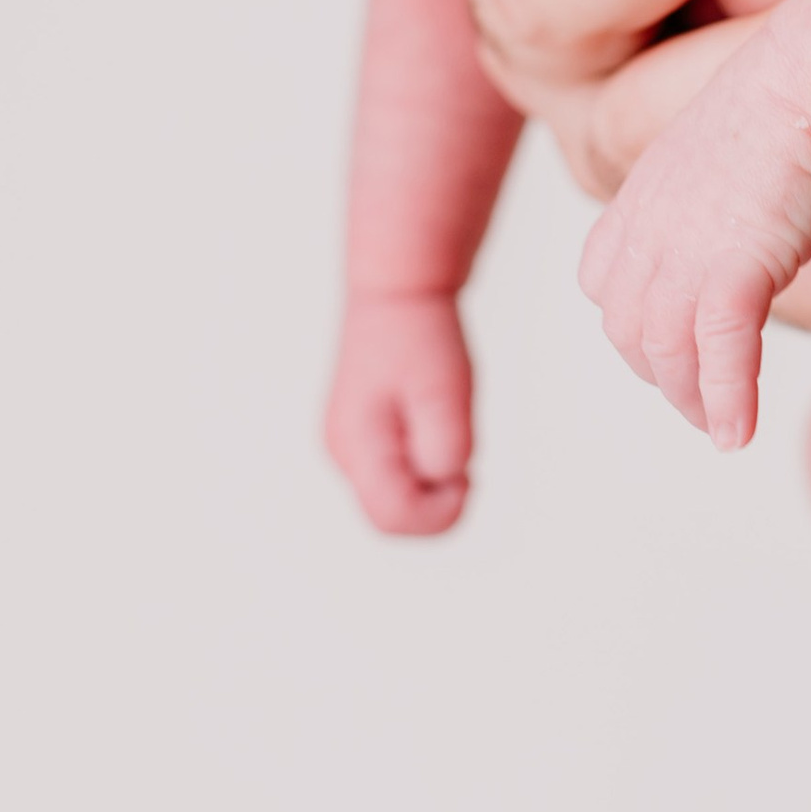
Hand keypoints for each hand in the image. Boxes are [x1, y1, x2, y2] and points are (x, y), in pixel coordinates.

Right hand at [324, 289, 479, 535]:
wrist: (400, 293)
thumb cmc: (424, 339)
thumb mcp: (447, 394)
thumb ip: (445, 451)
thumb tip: (442, 484)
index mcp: (357, 445)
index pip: (396, 519)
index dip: (442, 511)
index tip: (467, 472)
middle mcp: (342, 454)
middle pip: (394, 517)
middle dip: (438, 498)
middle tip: (458, 442)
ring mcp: (347, 448)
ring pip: (397, 499)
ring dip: (433, 477)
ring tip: (443, 422)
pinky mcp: (361, 441)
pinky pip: (398, 477)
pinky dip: (425, 463)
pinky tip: (433, 423)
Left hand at [577, 60, 810, 445]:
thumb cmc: (805, 97)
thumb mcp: (739, 147)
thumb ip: (725, 190)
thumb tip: (755, 216)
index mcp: (644, 192)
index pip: (607, 283)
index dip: (637, 328)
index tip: (678, 353)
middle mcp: (648, 225)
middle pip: (631, 330)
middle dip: (665, 377)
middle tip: (705, 410)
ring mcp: (684, 248)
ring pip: (669, 352)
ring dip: (697, 400)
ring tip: (724, 430)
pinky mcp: (733, 266)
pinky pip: (720, 352)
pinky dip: (728, 399)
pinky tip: (741, 434)